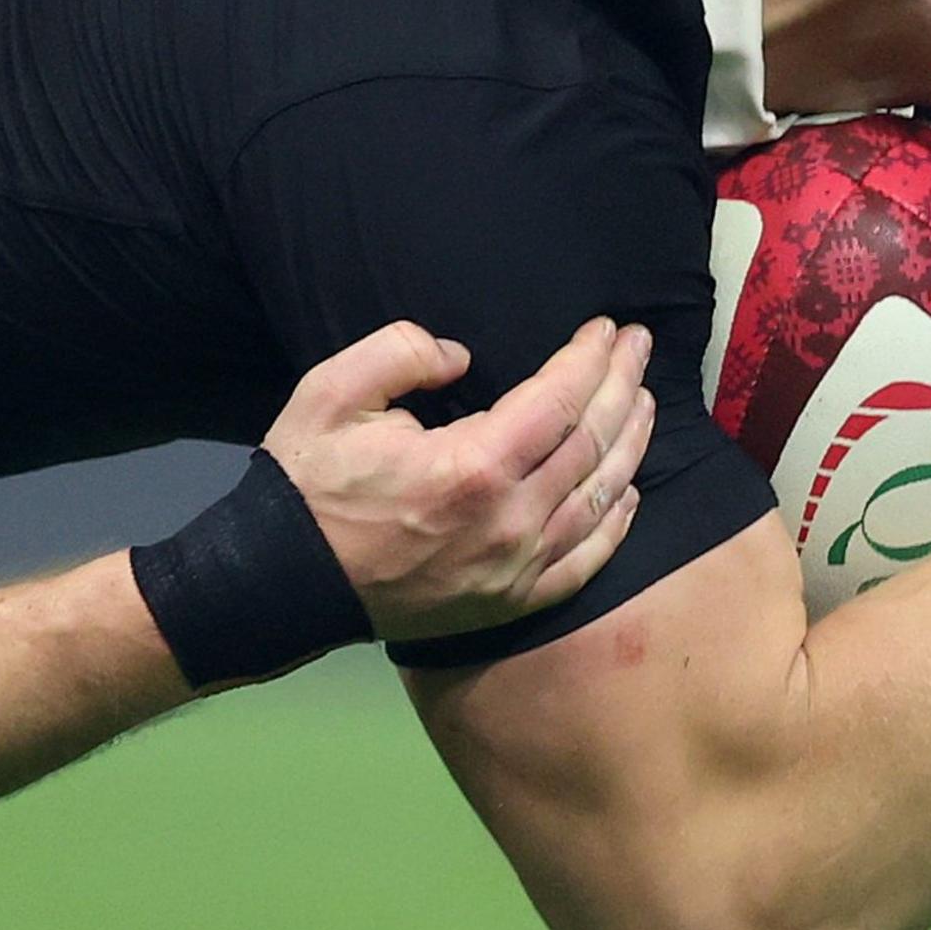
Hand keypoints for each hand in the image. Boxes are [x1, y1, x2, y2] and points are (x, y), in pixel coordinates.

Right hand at [264, 319, 655, 642]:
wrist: (286, 581)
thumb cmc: (309, 484)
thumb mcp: (331, 393)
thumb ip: (400, 352)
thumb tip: (460, 357)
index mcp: (471, 466)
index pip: (558, 401)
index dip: (589, 359)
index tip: (606, 327)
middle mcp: (509, 521)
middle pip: (591, 443)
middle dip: (621, 386)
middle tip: (638, 346)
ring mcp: (515, 568)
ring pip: (599, 499)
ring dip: (631, 444)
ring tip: (644, 401)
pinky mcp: (511, 602)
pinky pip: (584, 562)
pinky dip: (615, 523)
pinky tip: (628, 492)